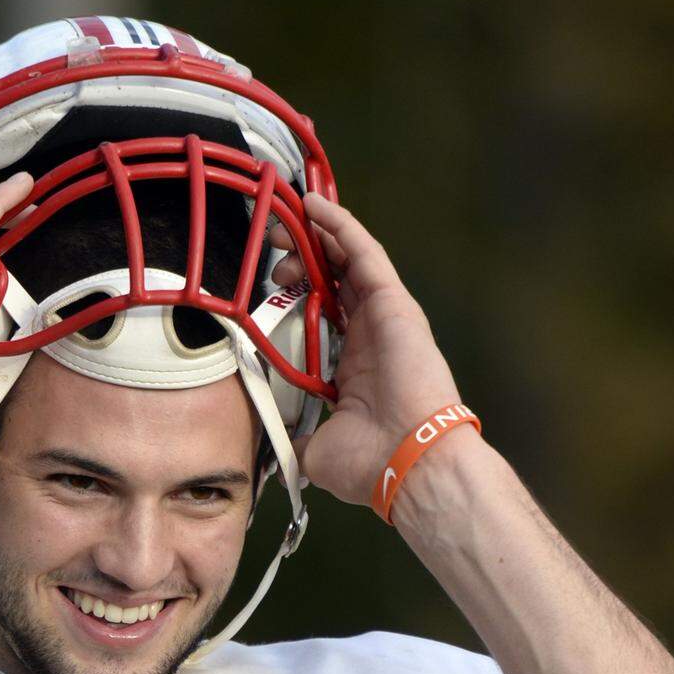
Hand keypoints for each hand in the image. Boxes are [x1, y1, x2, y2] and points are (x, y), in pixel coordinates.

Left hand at [270, 191, 464, 506]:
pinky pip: (365, 255)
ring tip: (287, 215)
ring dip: (317, 236)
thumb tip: (275, 441)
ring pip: (348, 261)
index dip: (297, 293)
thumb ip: (295, 437)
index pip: (323, 315)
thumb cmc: (369, 465)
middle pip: (333, 281)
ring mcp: (384, 319)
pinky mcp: (395, 305)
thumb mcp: (315, 451)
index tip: (268, 283)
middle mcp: (369, 337)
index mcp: (352, 367)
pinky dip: (341, 229)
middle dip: (301, 258)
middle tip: (272, 244)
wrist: (405, 464)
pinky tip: (316, 208)